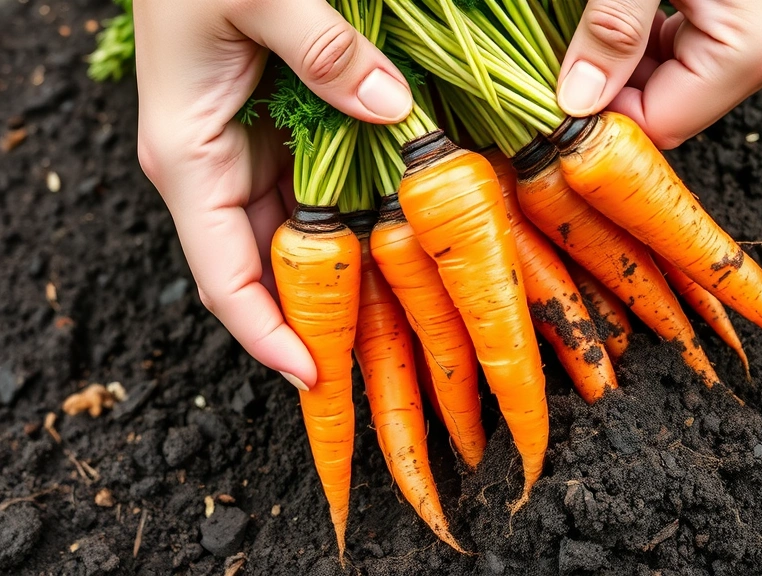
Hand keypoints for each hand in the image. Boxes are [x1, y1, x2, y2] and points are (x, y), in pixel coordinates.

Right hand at [134, 0, 412, 389]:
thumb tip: (391, 108)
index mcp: (191, 160)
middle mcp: (216, 174)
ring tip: (403, 325)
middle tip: (382, 366)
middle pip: (267, 275)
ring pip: (299, 243)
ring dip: (346, 281)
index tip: (316, 379)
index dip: (269, 337)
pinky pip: (319, 200)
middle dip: (320, 323)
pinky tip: (400, 247)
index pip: (226, 278)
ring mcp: (248, 158)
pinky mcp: (279, 139)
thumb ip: (322, 49)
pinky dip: (355, 227)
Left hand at [557, 0, 761, 148]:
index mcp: (756, 48)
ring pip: (676, 83)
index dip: (603, 117)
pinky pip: (690, 52)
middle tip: (567, 51)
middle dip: (613, 87)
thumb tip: (577, 101)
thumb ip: (611, 29)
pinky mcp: (755, 20)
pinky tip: (623, 14)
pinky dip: (647, 43)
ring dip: (626, 64)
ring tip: (592, 26)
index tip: (553, 95)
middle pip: (671, 108)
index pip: (662, 124)